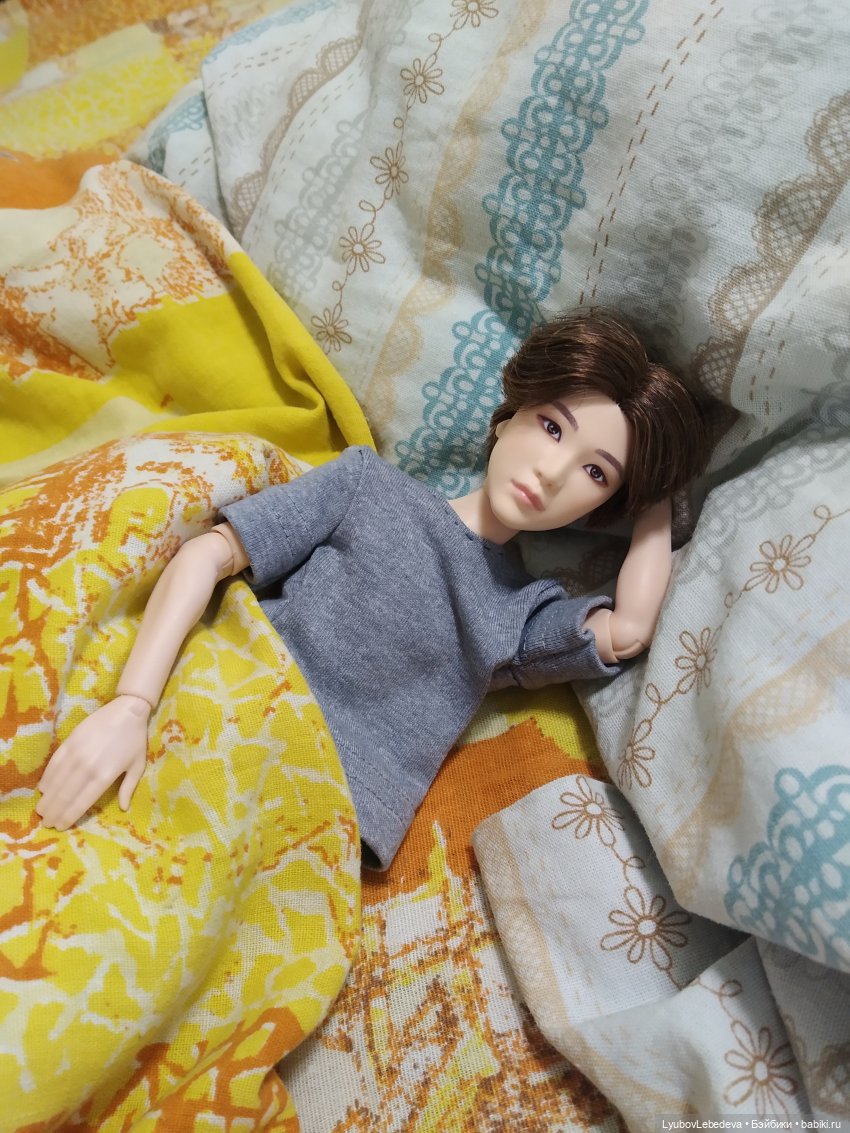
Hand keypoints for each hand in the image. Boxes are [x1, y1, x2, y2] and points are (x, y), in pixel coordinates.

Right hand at [36, 695, 150, 829]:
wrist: (127, 711)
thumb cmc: (135, 740)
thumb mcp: (137, 766)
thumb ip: (128, 788)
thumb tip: (123, 808)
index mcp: (105, 776)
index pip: (81, 802)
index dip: (69, 816)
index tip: (61, 826)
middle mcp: (87, 767)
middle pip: (65, 795)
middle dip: (54, 812)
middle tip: (46, 823)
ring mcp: (76, 754)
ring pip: (56, 782)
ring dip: (47, 798)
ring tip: (41, 811)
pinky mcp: (69, 742)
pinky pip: (54, 764)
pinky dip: (47, 778)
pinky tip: (43, 789)